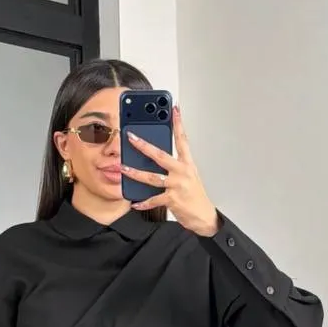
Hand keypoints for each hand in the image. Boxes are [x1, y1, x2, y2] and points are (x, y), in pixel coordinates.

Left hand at [121, 105, 219, 236]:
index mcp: (187, 164)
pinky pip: (153, 199)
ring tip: (123, 168)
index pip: (183, 140)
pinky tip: (134, 202)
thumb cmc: (195, 196)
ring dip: (136, 173)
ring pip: (152, 177)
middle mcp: (182, 172)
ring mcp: (177, 186)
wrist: (204, 217)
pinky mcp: (172, 200)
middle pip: (160, 155)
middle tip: (131, 137)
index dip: (178, 124)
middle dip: (144, 145)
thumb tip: (155, 158)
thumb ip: (174, 166)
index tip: (173, 109)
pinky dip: (143, 202)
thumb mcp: (188, 176)